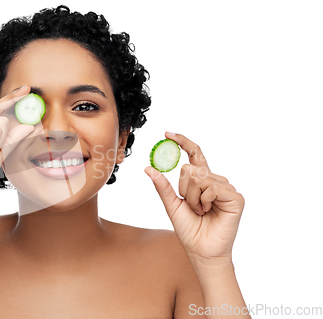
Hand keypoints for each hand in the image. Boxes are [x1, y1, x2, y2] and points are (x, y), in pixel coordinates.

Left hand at [145, 132, 244, 261]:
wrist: (201, 250)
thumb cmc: (189, 230)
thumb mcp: (172, 205)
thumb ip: (162, 186)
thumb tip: (148, 168)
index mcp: (202, 180)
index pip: (194, 154)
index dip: (183, 142)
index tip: (167, 134)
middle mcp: (215, 180)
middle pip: (191, 168)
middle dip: (184, 189)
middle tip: (191, 206)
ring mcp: (226, 188)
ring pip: (199, 178)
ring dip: (193, 198)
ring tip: (201, 211)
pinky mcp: (235, 197)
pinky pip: (212, 188)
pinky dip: (204, 201)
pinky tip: (209, 212)